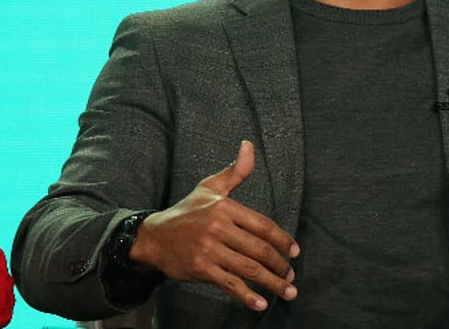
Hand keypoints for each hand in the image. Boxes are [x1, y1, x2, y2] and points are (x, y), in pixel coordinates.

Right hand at [129, 140, 299, 311]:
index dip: (282, 239)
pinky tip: (261, 304)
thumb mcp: (210, 187)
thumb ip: (235, 171)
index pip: (262, 225)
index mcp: (225, 208)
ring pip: (249, 268)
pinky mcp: (201, 269)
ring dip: (272, 282)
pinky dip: (247, 296)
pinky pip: (230, 284)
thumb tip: (249, 145)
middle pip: (259, 249)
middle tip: (291, 274)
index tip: (294, 251)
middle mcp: (219, 228)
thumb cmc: (187, 211)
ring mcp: (209, 250)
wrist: (154, 236)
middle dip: (280, 264)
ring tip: (287, 290)